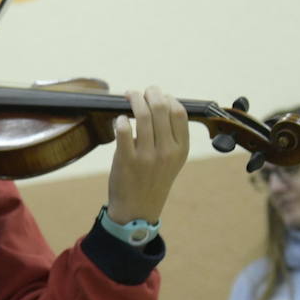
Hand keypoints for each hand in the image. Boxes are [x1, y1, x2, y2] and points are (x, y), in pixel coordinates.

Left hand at [105, 86, 188, 225]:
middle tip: (142, 91)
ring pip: (142, 116)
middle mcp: (166, 151)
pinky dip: (121, 120)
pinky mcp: (126, 160)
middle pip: (161, 109)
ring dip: (134, 100)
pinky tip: (119, 119)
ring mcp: (146, 156)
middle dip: (151, 94)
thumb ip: (171, 136)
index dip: (169, 99)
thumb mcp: (172, 160)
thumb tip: (161, 105)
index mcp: (181, 149)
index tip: (160, 95)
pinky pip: (123, 132)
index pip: (179, 113)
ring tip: (129, 95)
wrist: (138, 208)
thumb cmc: (153, 179)